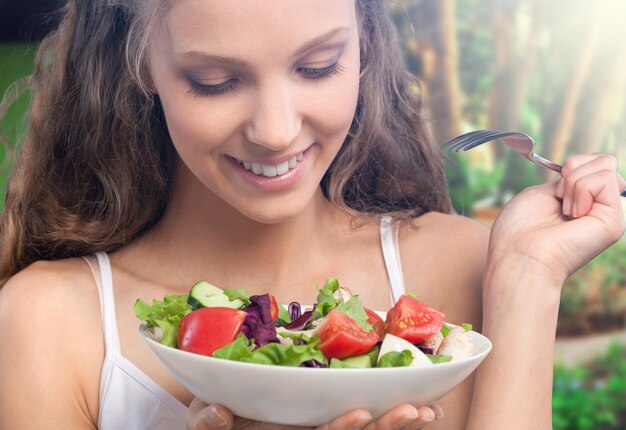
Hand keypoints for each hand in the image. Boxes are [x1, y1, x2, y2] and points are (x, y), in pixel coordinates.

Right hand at [185, 398, 443, 428]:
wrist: (230, 418)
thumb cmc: (221, 419)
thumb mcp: (206, 420)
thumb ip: (208, 423)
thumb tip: (218, 413)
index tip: (360, 412)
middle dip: (385, 429)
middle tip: (415, 411)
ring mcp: (328, 428)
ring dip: (401, 427)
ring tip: (430, 411)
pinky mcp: (338, 420)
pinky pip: (373, 424)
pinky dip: (398, 419)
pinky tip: (427, 410)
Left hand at [488, 153, 625, 285]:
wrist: (518, 257)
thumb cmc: (519, 230)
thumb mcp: (543, 193)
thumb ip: (570, 180)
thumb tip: (597, 165)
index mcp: (582, 202)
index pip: (594, 162)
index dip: (572, 166)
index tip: (555, 190)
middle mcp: (599, 208)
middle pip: (603, 160)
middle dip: (572, 172)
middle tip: (559, 201)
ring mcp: (609, 215)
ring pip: (605, 165)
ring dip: (573, 184)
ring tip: (564, 213)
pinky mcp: (614, 221)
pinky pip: (604, 178)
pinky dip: (580, 191)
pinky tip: (572, 215)